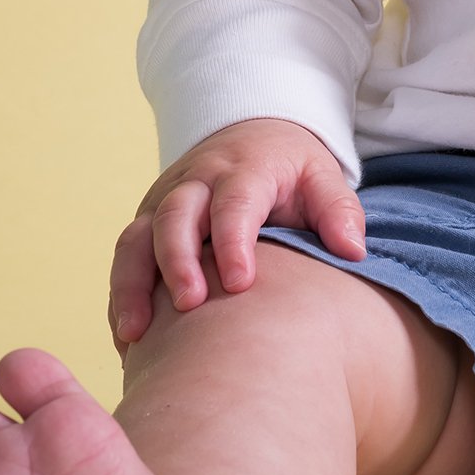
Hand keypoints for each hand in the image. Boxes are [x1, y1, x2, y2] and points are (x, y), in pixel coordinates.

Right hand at [108, 117, 365, 355]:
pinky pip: (125, 258)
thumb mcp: (323, 175)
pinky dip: (121, 297)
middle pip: (175, 217)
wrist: (252, 134)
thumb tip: (353, 251)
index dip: (233, 241)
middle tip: (189, 306)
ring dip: (132, 284)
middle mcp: (196, 182)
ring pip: (137, 238)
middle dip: (176, 261)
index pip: (234, 203)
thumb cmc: (291, 168)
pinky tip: (128, 340)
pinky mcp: (147, 220)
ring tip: (135, 334)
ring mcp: (164, 200)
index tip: (239, 284)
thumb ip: (339, 210)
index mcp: (244, 170)